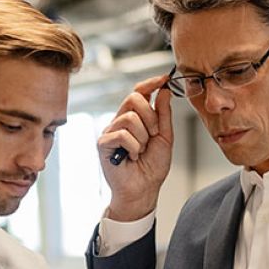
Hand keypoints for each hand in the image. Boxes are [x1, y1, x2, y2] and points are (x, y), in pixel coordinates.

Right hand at [99, 74, 173, 221]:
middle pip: (133, 98)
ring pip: (129, 118)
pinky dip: (133, 147)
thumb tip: (164, 90)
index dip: (151, 83)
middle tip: (153, 135)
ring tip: (141, 150)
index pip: (139, 91)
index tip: (165, 79)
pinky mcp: (103, 143)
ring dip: (142, 137)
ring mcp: (110, 131)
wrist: (143, 190)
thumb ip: (163, 114)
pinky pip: (122, 134)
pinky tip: (131, 157)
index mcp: (135, 117)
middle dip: (150, 117)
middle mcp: (120, 121)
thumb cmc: (152, 167)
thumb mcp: (165, 137)